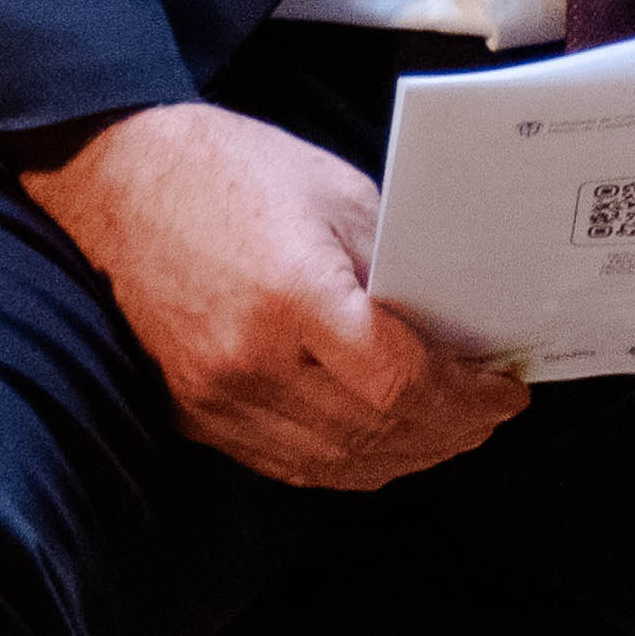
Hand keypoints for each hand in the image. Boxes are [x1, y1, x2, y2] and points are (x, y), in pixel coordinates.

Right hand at [18, 100, 523, 489]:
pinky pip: (286, 463)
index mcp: (294, 299)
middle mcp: (250, 362)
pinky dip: (346, 463)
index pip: (401, 384)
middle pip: (374, 433)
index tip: (507, 392)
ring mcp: (216, 397)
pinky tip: (384, 445)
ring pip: (334, 462)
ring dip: (404, 457)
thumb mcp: (343, 198)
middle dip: (448, 432)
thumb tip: (460, 329)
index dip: (466, 400)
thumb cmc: (239, 172)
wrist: (127, 181)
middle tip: (489, 414)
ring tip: (450, 433)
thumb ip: (401, 271)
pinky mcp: (194, 412)